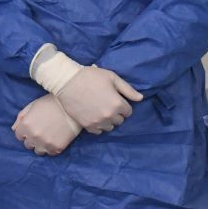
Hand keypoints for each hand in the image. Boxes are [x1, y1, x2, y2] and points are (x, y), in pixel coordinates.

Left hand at [13, 95, 81, 155]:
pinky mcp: (57, 147)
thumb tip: (14, 128)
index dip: (24, 131)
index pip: (18, 136)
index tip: (31, 128)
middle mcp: (33, 136)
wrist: (72, 106)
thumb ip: (21, 117)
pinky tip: (56, 139)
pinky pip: (50, 153)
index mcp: (26, 125)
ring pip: (38, 151)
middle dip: (32, 139)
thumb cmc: (51, 102)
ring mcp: (45, 143)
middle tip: (41, 131)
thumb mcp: (33, 105)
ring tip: (48, 137)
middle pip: (28, 144)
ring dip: (41, 145)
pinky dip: (52, 148)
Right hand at [30, 45, 144, 132]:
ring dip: (108, 121)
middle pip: (119, 120)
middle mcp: (110, 115)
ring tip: (100, 110)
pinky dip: (98, 125)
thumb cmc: (90, 76)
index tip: (115, 99)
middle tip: (107, 104)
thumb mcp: (112, 77)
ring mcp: (98, 122)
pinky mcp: (87, 126)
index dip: (122, 105)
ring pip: (110, 127)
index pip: (128, 111)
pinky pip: (98, 131)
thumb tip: (140, 98)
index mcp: (118, 103)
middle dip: (116, 113)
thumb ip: (128, 89)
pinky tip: (93, 116)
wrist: (67, 82)